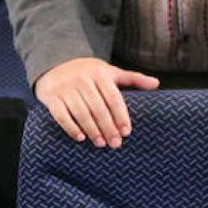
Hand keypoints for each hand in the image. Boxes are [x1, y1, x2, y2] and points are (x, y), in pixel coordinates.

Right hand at [36, 57, 160, 146]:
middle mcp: (82, 79)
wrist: (54, 63)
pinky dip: (71, 127)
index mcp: (99, 74)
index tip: (127, 132)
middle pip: (98, 108)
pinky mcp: (51, 97)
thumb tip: (156, 84)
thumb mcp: (110, 72)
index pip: (113, 97)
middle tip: (115, 144)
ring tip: (100, 143)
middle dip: (108, 127)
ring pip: (81, 112)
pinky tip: (80, 138)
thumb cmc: (88, 72)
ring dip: (92, 130)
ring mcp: (65, 88)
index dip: (120, 115)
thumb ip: (132, 78)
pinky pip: (61, 115)